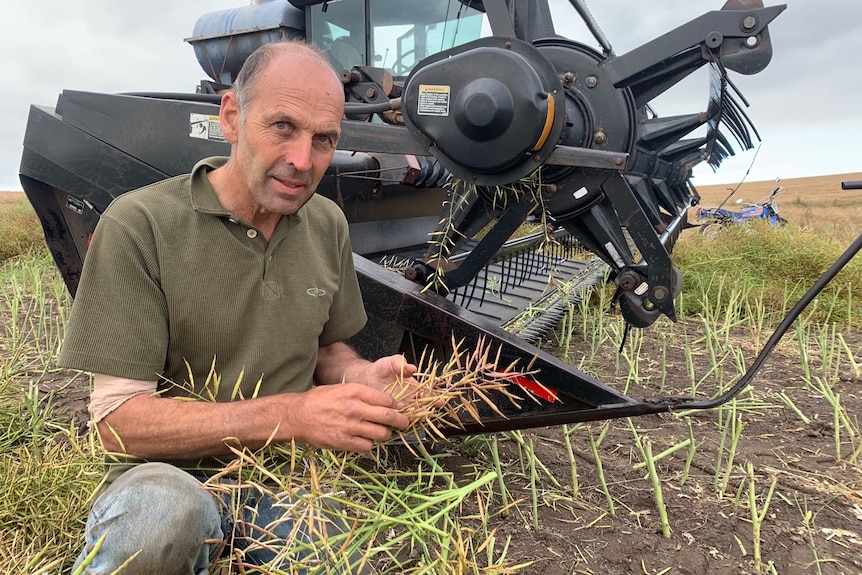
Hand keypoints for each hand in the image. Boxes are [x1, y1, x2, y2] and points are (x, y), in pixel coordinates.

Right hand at [292, 382, 409, 451]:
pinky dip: (369, 444)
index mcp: (355, 391)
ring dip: (385, 434)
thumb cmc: (321, 400)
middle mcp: (354, 408)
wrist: (298, 415)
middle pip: (389, 417)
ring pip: (381, 434)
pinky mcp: (344, 442)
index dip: (395, 406)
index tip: (397, 409)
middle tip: (404, 423)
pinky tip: (364, 440)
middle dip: (401, 421)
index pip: (387, 400)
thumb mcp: (343, 388)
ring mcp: (350, 426)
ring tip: (382, 433)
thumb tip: (386, 402)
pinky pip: (368, 447)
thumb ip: (364, 394)